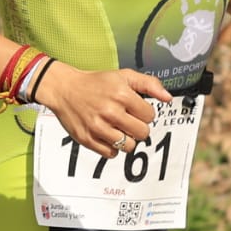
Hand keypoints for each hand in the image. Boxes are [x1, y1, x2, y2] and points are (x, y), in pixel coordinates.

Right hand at [33, 64, 172, 158]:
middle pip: (142, 133)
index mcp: (121, 95)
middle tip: (125, 119)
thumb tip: (168, 98)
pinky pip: (111, 154)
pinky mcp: (87, 139)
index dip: (144, 112)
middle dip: (137, 127)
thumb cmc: (95, 83)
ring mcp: (98, 127)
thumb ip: (148, 84)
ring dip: (125, 138)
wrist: (63, 88)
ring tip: (116, 127)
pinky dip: (111, 147)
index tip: (133, 108)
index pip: (150, 115)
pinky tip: (105, 134)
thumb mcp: (122, 76)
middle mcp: (110, 112)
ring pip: (129, 146)